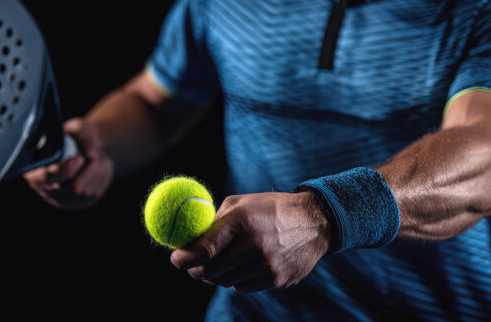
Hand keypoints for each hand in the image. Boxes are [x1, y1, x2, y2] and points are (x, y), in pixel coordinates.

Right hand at [23, 118, 113, 208]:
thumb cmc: (75, 136)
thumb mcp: (77, 127)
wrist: (84, 147)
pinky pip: (98, 191)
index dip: (64, 170)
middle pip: (73, 188)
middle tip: (94, 153)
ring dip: (98, 169)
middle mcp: (47, 189)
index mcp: (35, 169)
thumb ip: (84, 134)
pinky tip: (97, 166)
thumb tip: (93, 154)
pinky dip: (104, 174)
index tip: (79, 159)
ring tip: (95, 155)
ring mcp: (65, 199)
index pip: (47, 177)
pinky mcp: (82, 202)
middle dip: (89, 169)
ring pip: (88, 191)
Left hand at [170, 191, 330, 292]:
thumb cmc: (270, 209)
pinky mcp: (276, 280)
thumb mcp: (242, 203)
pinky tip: (244, 265)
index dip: (184, 258)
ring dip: (215, 275)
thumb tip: (188, 240)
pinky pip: (242, 287)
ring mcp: (266, 266)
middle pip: (210, 271)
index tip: (175, 259)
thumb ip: (215, 221)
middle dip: (195, 270)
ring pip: (224, 282)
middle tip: (190, 266)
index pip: (204, 249)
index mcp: (242, 221)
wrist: (315, 222)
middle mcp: (254, 245)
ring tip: (220, 262)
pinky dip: (236, 279)